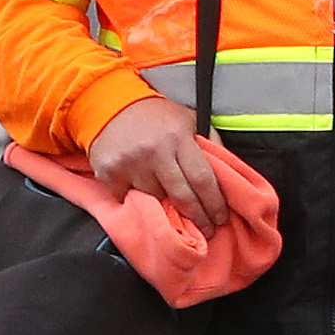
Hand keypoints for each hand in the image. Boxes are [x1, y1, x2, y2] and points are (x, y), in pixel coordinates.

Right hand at [87, 94, 227, 231]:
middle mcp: (155, 151)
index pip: (202, 179)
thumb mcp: (186, 118)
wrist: (108, 104)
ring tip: (169, 202)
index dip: (214, 203)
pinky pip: (130, 200)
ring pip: (156, 201)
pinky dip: (138, 200)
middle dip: (198, 217)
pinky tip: (141, 192)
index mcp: (178, 137)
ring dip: (165, 205)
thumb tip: (226, 169)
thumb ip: (207, 140)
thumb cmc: (154, 115)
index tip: (220, 218)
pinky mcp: (109, 173)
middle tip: (207, 229)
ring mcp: (130, 164)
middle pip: (182, 197)